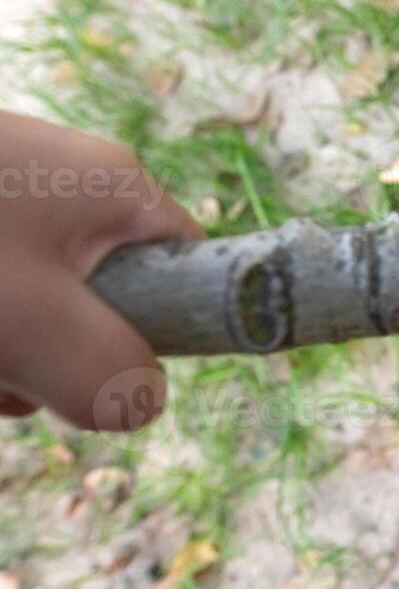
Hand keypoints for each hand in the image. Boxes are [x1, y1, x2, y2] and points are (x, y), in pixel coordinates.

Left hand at [0, 111, 202, 429]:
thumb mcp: (27, 319)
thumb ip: (104, 372)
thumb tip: (144, 405)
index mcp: (119, 189)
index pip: (190, 268)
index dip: (159, 332)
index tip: (94, 366)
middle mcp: (72, 183)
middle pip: (103, 297)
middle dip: (54, 353)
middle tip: (6, 374)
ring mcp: (13, 194)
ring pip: (35, 301)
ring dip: (5, 350)